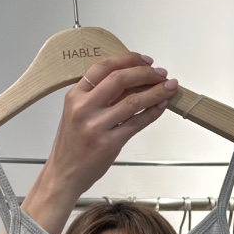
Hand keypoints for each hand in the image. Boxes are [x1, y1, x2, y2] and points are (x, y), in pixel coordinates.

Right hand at [46, 53, 177, 193]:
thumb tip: (131, 80)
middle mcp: (84, 108)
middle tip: (161, 73)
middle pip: (120, 79)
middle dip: (146, 73)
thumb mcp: (76, 113)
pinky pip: (137, 123)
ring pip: (133, 101)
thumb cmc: (71, 146)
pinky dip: (152, 112)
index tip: (145, 61)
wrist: (64, 174)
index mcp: (75, 96)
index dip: (128, 59)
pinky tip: (161, 106)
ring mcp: (97, 126)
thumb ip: (97, 96)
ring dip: (156, 92)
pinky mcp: (109, 144)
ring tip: (169, 87)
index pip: (104, 67)